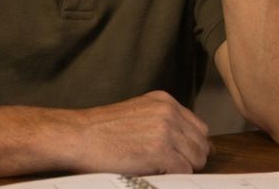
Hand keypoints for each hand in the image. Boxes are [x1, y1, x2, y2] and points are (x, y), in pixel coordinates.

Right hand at [62, 91, 210, 174]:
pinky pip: (184, 171)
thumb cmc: (101, 130)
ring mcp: (166, 131)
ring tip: (160, 170)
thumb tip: (188, 144)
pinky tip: (155, 174)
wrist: (77, 136)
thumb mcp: (138, 113)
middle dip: (190, 159)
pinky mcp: (160, 151)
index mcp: (165, 101)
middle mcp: (169, 112)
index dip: (191, 146)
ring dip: (182, 168)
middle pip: (201, 144)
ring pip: (196, 158)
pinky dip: (174, 177)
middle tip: (170, 167)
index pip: (199, 128)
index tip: (181, 156)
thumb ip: (163, 122)